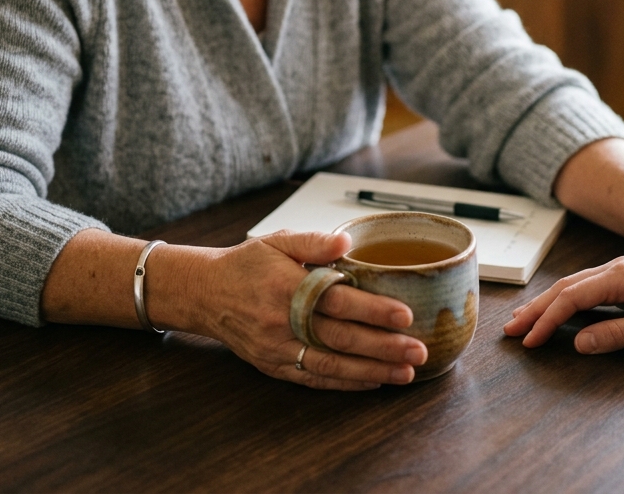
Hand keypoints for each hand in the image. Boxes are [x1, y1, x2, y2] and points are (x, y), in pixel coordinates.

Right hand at [194, 229, 427, 389]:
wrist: (205, 295)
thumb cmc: (247, 264)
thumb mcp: (277, 240)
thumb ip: (314, 241)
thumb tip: (346, 241)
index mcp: (287, 286)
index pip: (336, 300)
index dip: (372, 310)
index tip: (404, 315)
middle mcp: (282, 322)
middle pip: (340, 338)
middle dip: (383, 348)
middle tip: (418, 351)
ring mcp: (277, 349)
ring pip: (330, 365)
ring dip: (371, 372)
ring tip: (405, 374)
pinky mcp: (274, 366)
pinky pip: (313, 379)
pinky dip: (345, 384)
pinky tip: (373, 383)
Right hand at [504, 257, 623, 353]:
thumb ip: (618, 334)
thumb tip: (580, 343)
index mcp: (620, 276)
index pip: (571, 298)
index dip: (546, 320)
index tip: (529, 341)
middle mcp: (615, 268)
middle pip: (564, 288)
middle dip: (535, 309)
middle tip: (510, 330)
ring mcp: (620, 272)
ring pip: (573, 286)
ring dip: (546, 303)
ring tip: (524, 319)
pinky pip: (586, 288)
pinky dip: (564, 300)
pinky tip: (557, 310)